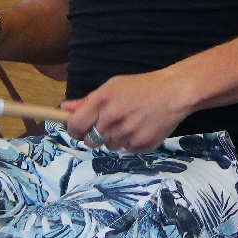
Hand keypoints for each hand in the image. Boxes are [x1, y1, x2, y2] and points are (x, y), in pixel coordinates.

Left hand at [61, 69, 192, 153]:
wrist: (173, 93)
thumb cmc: (140, 87)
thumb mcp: (112, 86)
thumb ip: (88, 101)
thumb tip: (64, 108)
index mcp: (102, 101)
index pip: (76, 125)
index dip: (74, 130)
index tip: (78, 130)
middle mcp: (112, 118)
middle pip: (90, 140)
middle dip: (95, 135)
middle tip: (107, 125)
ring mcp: (127, 133)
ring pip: (109, 146)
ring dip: (114, 139)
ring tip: (128, 123)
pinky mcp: (140, 145)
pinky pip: (126, 150)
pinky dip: (130, 143)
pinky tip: (139, 128)